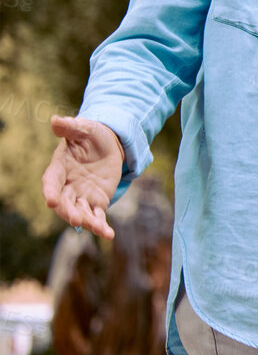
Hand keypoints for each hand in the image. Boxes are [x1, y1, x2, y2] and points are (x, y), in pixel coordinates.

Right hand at [42, 116, 124, 239]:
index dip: (50, 191)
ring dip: (86, 221)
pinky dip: (101, 226)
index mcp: (59, 168)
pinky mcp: (97, 202)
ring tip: (98, 229)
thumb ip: (70, 127)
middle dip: (68, 211)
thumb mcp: (84, 128)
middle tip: (75, 219)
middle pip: (63, 202)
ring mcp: (81, 196)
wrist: (109, 144)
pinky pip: (97, 216)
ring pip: (80, 212)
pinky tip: (109, 234)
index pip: (51, 182)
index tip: (50, 201)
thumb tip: (56, 120)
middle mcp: (67, 186)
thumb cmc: (92, 135)